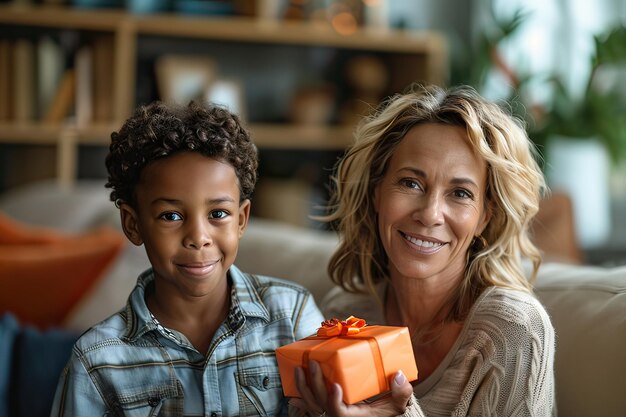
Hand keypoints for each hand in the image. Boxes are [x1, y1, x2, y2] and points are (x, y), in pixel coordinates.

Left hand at [290, 360, 413, 416]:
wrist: (375, 416)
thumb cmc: (384, 411)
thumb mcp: (395, 405)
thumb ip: (401, 393)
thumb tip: (399, 375)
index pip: (338, 412)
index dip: (334, 401)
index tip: (335, 386)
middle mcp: (338, 416)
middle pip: (320, 403)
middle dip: (314, 384)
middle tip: (313, 363)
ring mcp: (329, 413)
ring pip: (311, 404)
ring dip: (302, 386)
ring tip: (299, 368)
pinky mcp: (324, 409)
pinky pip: (309, 404)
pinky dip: (300, 395)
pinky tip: (295, 382)